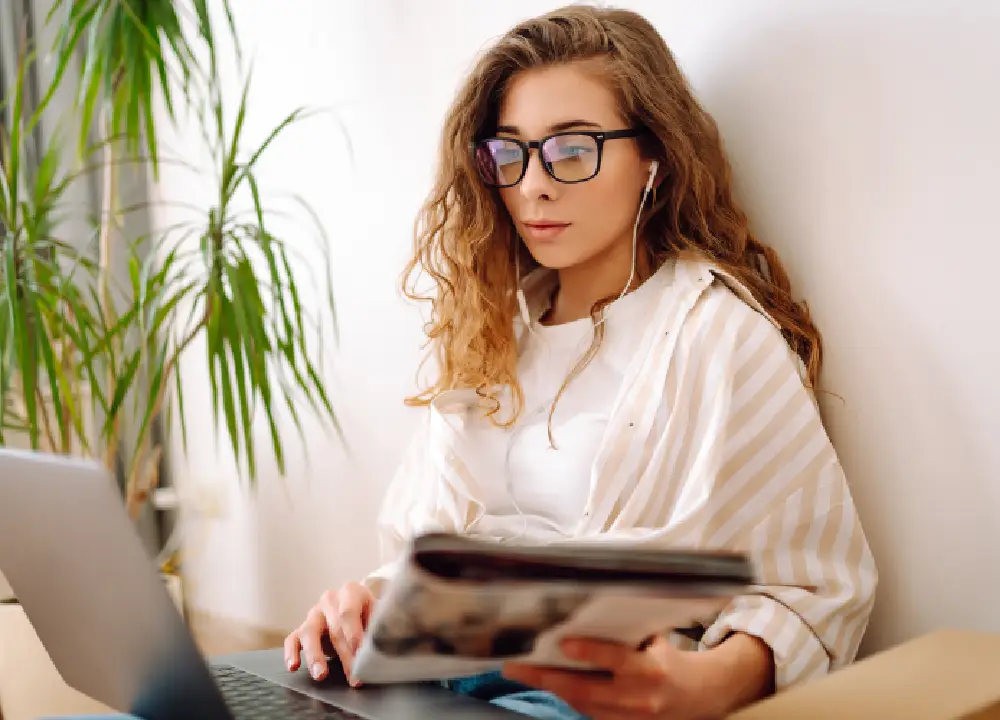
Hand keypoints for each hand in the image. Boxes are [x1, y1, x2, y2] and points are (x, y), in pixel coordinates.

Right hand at [284, 581, 373, 685]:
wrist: (357, 607)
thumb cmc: (370, 612)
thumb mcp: (379, 614)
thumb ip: (379, 628)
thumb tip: (379, 651)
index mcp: (350, 591)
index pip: (348, 612)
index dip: (354, 634)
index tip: (361, 654)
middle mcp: (329, 600)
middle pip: (334, 628)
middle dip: (345, 656)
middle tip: (354, 677)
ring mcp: (314, 614)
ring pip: (310, 633)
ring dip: (315, 656)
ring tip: (321, 675)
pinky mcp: (302, 628)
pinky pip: (293, 640)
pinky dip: (291, 653)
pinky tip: (293, 666)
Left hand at [503, 634, 772, 719]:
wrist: (701, 695)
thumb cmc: (670, 658)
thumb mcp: (654, 639)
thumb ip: (625, 633)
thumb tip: (584, 613)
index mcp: (652, 668)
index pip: (617, 659)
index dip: (590, 651)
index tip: (563, 644)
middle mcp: (640, 697)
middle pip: (586, 690)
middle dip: (546, 678)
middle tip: (514, 666)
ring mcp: (631, 718)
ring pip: (581, 706)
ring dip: (549, 689)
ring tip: (521, 673)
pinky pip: (588, 714)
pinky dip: (566, 699)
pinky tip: (546, 685)